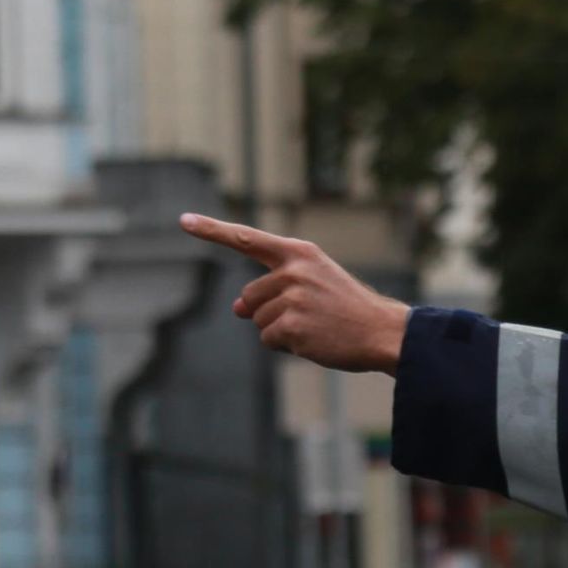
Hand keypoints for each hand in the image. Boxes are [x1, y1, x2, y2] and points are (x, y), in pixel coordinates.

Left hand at [181, 213, 411, 374]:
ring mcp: (292, 297)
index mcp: (299, 252)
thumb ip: (274, 288)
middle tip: (309, 316)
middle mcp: (293, 270)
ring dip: (279, 331)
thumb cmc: (348, 308)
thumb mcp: (314, 284)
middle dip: (268, 312)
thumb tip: (237, 309)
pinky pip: (269, 340)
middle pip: (250, 297)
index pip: (247, 239)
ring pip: (258, 321)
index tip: (183, 221)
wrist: (384, 332)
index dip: (212, 230)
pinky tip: (314, 341)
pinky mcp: (292, 325)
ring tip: (315, 328)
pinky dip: (286, 346)